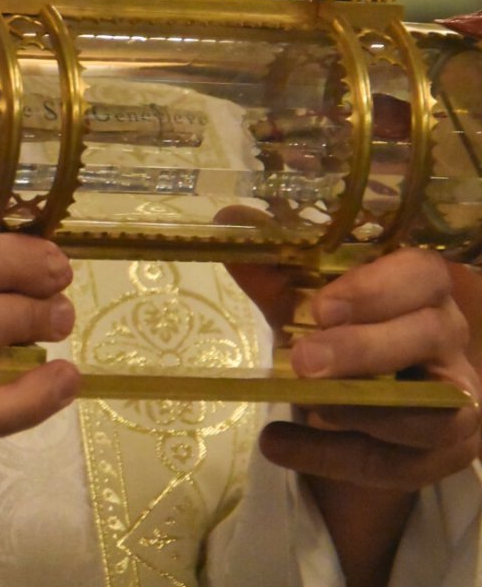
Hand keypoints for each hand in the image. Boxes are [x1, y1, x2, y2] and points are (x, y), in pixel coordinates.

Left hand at [229, 250, 480, 586]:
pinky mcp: (444, 456)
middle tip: (302, 361)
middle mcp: (450, 337)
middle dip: (362, 350)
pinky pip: (393, 464)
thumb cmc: (341, 335)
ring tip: (300, 401)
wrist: (366, 409)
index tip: (320, 307)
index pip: (420, 274)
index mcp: (422, 287)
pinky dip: (329, 456)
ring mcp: (458, 400)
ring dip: (358, 410)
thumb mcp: (305, 303)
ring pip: (426, 410)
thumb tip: (226, 221)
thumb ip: (273, 271)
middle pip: (425, 336)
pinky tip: (276, 444)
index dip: (374, 289)